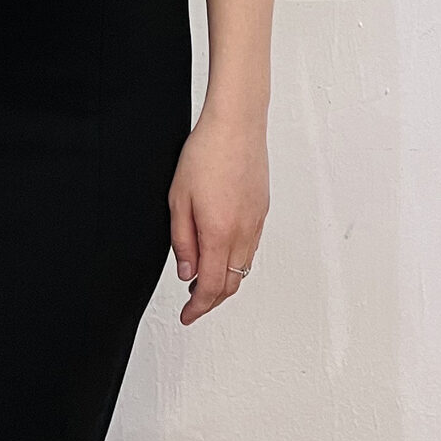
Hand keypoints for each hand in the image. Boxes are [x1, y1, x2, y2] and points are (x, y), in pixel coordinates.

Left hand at [168, 105, 268, 325]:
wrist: (236, 124)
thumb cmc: (205, 154)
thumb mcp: (178, 199)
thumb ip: (183, 241)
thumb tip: (187, 273)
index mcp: (219, 233)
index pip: (211, 287)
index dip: (198, 308)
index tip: (187, 316)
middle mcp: (243, 232)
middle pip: (231, 284)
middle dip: (212, 300)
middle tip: (193, 303)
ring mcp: (256, 222)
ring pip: (244, 268)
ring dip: (225, 281)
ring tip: (204, 279)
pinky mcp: (262, 210)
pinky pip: (251, 248)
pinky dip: (237, 261)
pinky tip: (223, 253)